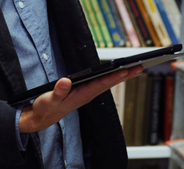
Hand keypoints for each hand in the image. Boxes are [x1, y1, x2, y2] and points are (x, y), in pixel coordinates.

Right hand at [18, 65, 143, 132]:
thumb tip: (66, 81)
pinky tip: (119, 73)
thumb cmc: (46, 108)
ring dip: (122, 75)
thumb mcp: (49, 100)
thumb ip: (58, 91)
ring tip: (136, 68)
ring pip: (108, 83)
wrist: (43, 117)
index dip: (113, 77)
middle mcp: (88, 94)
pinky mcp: (85, 91)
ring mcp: (87, 93)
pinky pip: (102, 83)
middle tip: (140, 67)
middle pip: (109, 83)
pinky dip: (112, 77)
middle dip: (125, 75)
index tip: (126, 70)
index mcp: (81, 95)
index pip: (101, 84)